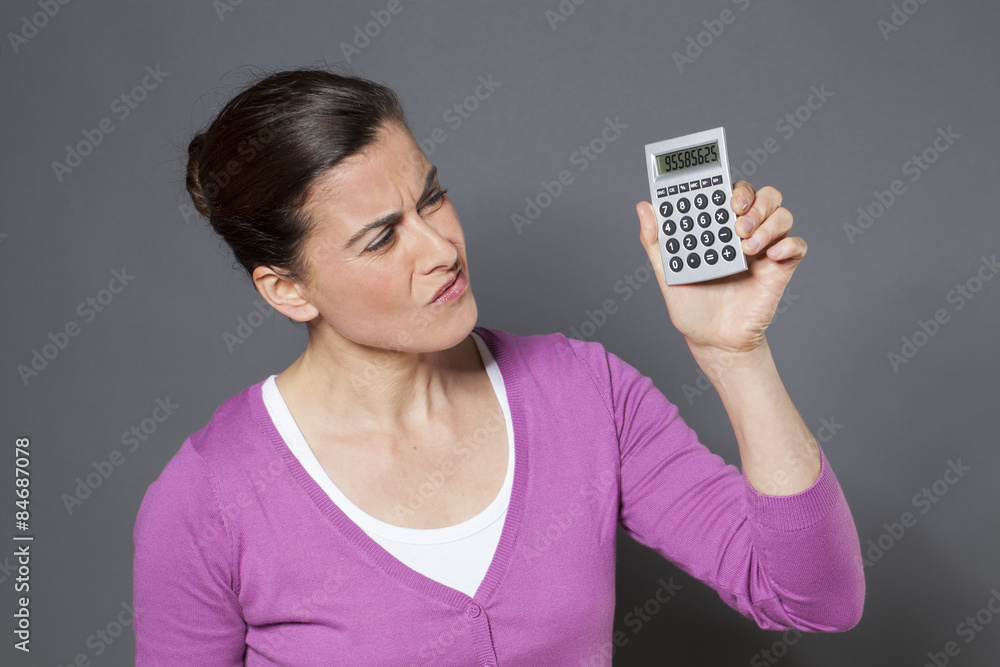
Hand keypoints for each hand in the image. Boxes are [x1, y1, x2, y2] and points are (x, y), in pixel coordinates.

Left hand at [636, 182, 806, 356]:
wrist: (712, 340)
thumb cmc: (692, 306)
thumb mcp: (667, 272)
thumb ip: (656, 241)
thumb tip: (644, 207)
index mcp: (718, 228)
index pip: (732, 193)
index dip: (734, 187)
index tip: (726, 198)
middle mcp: (744, 233)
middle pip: (764, 197)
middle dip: (754, 201)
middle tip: (737, 221)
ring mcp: (764, 250)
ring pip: (783, 215)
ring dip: (768, 223)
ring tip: (747, 244)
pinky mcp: (780, 268)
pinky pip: (797, 246)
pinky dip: (789, 244)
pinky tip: (770, 255)